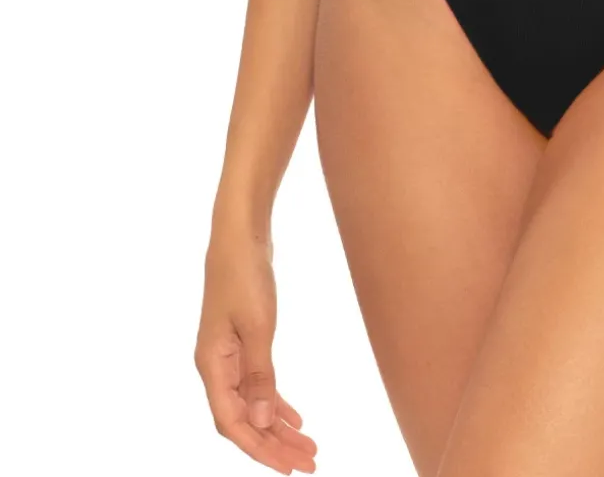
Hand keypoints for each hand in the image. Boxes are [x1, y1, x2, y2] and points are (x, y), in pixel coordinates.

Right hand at [194, 227, 316, 473]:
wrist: (240, 235)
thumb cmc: (245, 275)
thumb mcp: (258, 326)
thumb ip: (259, 376)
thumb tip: (261, 421)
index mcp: (210, 366)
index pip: (231, 423)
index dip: (259, 448)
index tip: (288, 467)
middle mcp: (215, 367)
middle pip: (243, 420)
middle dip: (273, 445)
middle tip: (308, 463)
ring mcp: (228, 356)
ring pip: (252, 404)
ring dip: (278, 427)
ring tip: (308, 448)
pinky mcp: (242, 344)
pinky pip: (257, 385)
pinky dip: (276, 402)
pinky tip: (296, 418)